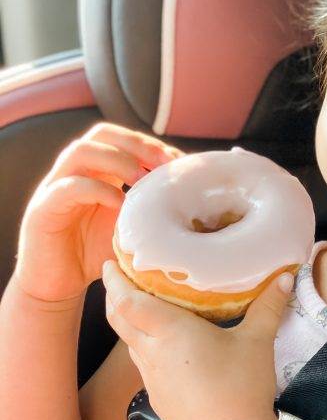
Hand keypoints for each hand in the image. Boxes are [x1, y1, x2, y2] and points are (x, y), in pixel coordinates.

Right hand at [15, 123, 182, 303]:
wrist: (56, 286)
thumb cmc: (93, 254)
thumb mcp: (129, 227)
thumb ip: (148, 209)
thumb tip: (192, 203)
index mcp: (95, 171)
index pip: (120, 138)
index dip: (150, 144)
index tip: (178, 162)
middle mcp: (73, 172)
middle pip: (101, 133)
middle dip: (138, 143)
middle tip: (165, 164)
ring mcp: (54, 187)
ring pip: (80, 151)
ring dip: (118, 160)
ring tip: (143, 180)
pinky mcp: (42, 210)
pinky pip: (67, 187)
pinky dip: (97, 190)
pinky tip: (120, 205)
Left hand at [102, 260, 294, 419]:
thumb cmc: (242, 386)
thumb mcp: (258, 342)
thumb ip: (268, 307)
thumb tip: (286, 277)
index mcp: (169, 332)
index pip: (127, 301)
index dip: (115, 281)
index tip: (112, 262)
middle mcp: (152, 353)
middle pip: (120, 320)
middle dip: (114, 296)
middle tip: (119, 278)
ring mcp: (152, 379)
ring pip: (130, 344)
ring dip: (129, 323)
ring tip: (141, 308)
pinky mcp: (160, 399)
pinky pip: (144, 366)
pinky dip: (144, 348)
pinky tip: (163, 349)